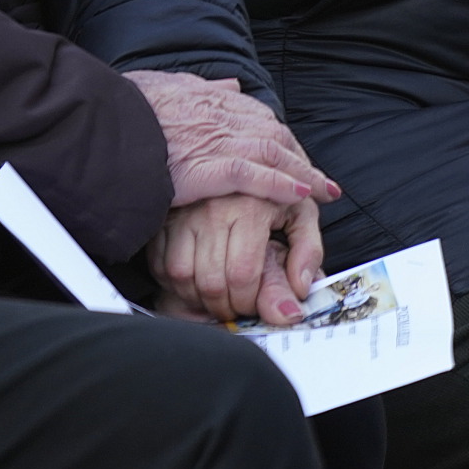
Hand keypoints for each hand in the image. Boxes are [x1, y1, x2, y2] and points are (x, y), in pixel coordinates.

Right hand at [125, 70, 338, 207]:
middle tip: (321, 180)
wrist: (98, 123)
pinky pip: (253, 176)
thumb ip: (198, 86)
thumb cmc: (122, 107)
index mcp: (206, 96)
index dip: (281, 137)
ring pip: (271, 153)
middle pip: (273, 133)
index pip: (258, 116)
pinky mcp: (204, 166)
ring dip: (302, 173)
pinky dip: (280, 184)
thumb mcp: (163, 83)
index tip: (296, 153)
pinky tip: (300, 196)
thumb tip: (231, 84)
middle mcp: (216, 114)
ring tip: (323, 192)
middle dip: (300, 157)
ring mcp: (213, 139)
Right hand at [149, 191, 324, 324]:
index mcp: (250, 208)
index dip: (248, 302)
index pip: (243, 275)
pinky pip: (160, 263)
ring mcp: (184, 212)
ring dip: (197, 297)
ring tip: (216, 296)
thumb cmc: (272, 192)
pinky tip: (195, 281)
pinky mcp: (164, 217)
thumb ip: (308, 252)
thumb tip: (301, 289)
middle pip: (211, 282)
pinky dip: (174, 282)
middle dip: (225, 307)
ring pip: (182, 275)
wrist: (234, 161)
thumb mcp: (301, 213)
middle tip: (235, 306)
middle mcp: (213, 209)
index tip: (253, 304)